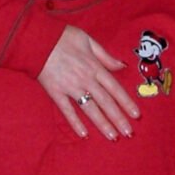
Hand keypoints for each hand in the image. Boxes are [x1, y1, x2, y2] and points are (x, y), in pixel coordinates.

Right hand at [38, 26, 140, 140]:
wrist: (38, 40)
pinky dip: (75, 123)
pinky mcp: (56, 93)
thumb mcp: (89, 40)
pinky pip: (67, 111)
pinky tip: (84, 135)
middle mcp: (85, 80)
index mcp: (95, 67)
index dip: (126, 102)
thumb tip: (121, 65)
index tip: (136, 115)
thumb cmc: (64, 37)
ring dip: (102, 124)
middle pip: (105, 102)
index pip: (115, 88)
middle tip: (129, 133)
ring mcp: (70, 88)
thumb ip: (106, 56)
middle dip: (118, 118)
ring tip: (112, 137)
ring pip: (90, 109)